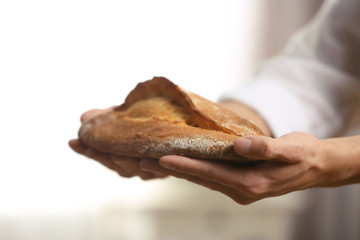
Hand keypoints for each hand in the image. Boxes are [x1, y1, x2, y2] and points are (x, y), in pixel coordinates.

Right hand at [69, 107, 167, 179]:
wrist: (177, 124)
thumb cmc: (146, 122)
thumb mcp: (124, 117)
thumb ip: (106, 119)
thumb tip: (84, 118)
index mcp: (118, 155)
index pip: (98, 153)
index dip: (85, 149)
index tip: (72, 142)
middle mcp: (131, 166)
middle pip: (112, 163)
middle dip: (100, 156)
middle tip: (89, 147)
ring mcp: (147, 170)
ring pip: (132, 169)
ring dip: (122, 162)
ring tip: (114, 153)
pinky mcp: (166, 170)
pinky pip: (157, 170)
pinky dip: (150, 166)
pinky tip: (143, 161)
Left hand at [141, 132, 327, 203]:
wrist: (316, 166)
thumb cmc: (304, 155)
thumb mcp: (292, 149)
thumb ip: (267, 147)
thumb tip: (241, 146)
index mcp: (252, 183)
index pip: (211, 173)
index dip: (186, 165)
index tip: (161, 157)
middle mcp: (241, 190)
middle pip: (200, 178)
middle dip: (172, 169)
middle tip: (143, 161)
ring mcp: (239, 188)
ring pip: (202, 178)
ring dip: (178, 170)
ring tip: (152, 162)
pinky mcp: (238, 183)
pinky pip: (211, 176)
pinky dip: (193, 169)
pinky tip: (179, 162)